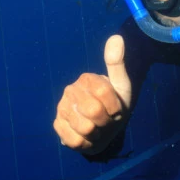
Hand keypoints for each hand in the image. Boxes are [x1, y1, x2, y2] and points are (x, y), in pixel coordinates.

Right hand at [53, 35, 132, 154]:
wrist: (103, 130)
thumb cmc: (114, 106)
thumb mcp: (121, 86)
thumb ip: (117, 64)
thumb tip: (117, 37)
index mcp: (86, 79)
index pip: (105, 94)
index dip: (115, 108)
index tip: (116, 111)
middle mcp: (70, 90)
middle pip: (94, 111)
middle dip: (106, 122)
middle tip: (106, 121)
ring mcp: (62, 108)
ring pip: (84, 128)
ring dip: (97, 134)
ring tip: (97, 129)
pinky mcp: (57, 125)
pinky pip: (74, 140)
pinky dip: (85, 143)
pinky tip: (86, 137)